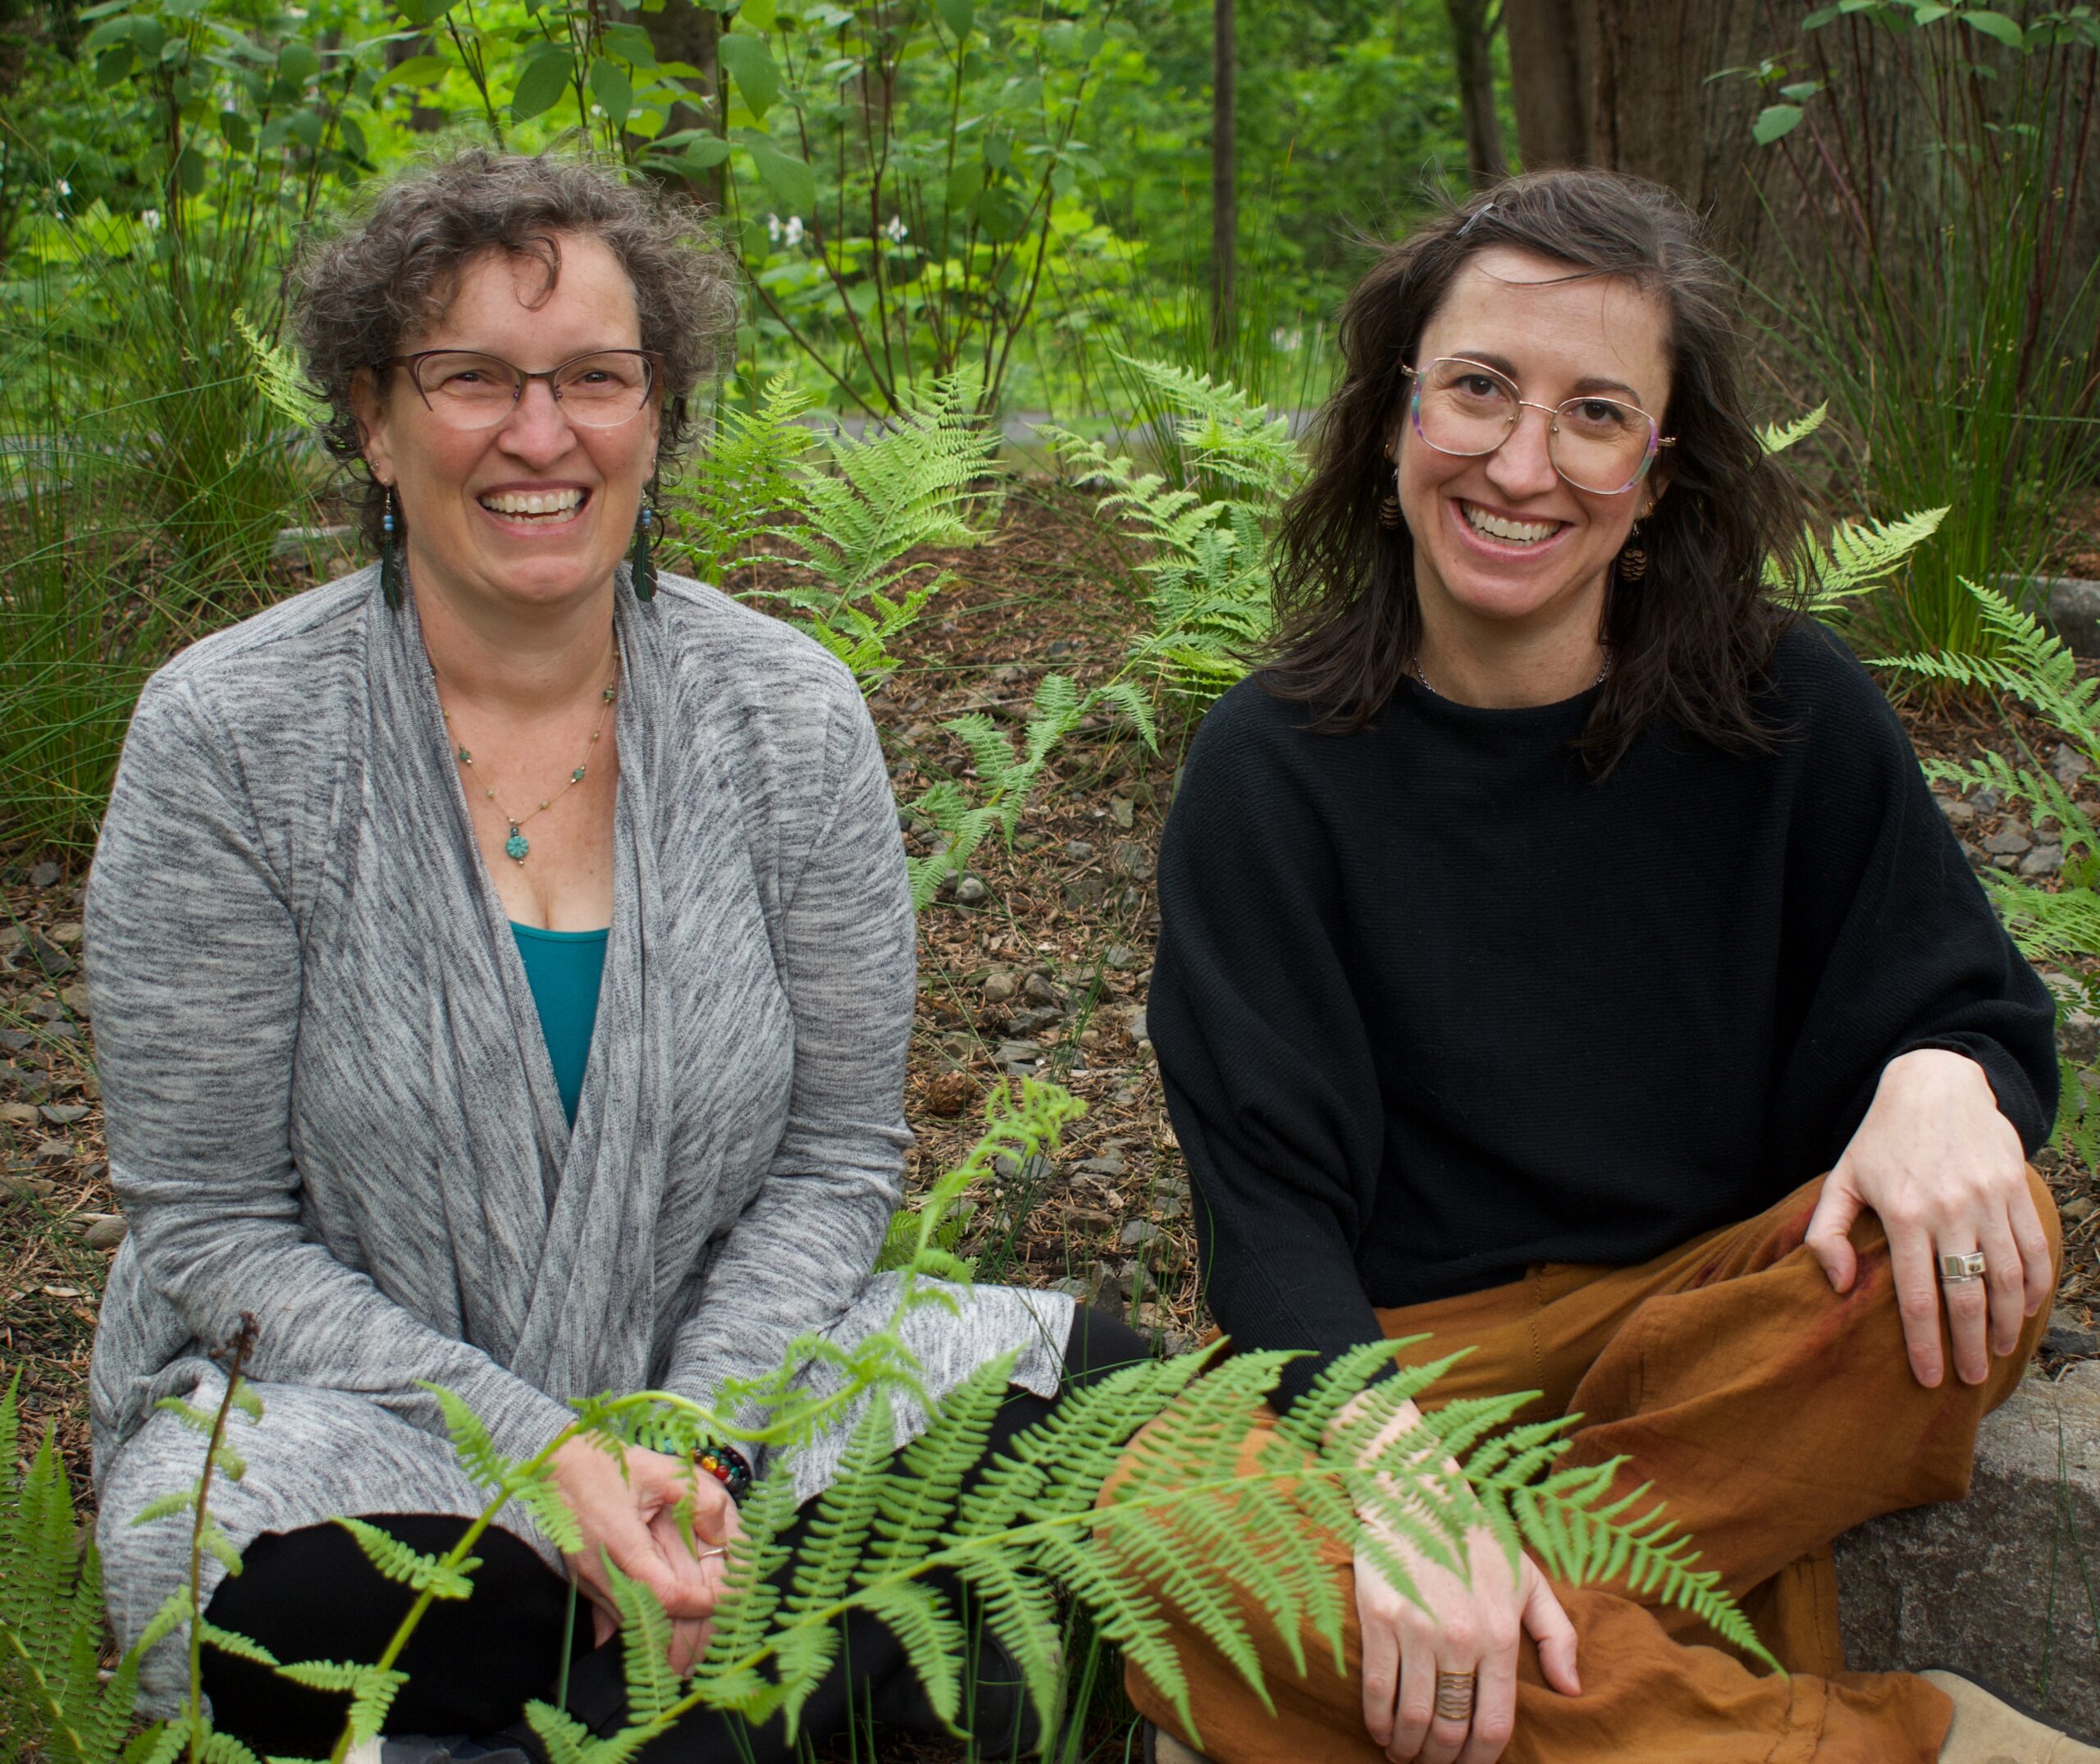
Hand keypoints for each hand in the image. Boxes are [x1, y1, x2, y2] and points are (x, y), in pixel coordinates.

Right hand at [550, 1434, 741, 1672]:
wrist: (552, 1465)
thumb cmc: (607, 1464)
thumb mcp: (660, 1470)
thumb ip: (699, 1497)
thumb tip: (727, 1530)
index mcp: (621, 1543)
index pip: (665, 1594)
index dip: (698, 1603)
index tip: (722, 1601)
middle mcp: (601, 1571)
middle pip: (647, 1620)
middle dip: (681, 1636)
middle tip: (710, 1647)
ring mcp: (588, 1581)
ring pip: (628, 1622)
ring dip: (658, 1638)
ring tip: (688, 1656)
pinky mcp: (582, 1582)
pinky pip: (608, 1617)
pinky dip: (632, 1630)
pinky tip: (650, 1646)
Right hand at [1345, 1396, 1578, 1763]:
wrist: (1417, 1490)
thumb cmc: (1476, 1537)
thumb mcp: (1529, 1580)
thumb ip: (1557, 1636)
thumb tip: (1572, 1691)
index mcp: (1501, 1633)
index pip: (1494, 1723)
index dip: (1480, 1759)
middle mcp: (1462, 1637)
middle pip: (1451, 1728)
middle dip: (1440, 1759)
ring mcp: (1418, 1628)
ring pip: (1414, 1717)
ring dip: (1407, 1748)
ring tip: (1405, 1753)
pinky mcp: (1380, 1617)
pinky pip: (1377, 1690)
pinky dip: (1378, 1722)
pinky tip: (1381, 1731)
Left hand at [1806, 1048, 2050, 1387]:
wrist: (1935, 1084)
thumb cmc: (1880, 1140)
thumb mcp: (1842, 1179)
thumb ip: (1825, 1233)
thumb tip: (1838, 1284)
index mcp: (1904, 1214)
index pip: (1918, 1296)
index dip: (1926, 1344)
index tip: (1929, 1378)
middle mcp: (1950, 1210)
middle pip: (1967, 1296)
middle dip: (1971, 1347)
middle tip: (1970, 1379)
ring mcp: (1988, 1199)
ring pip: (2006, 1278)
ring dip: (2007, 1323)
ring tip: (2000, 1351)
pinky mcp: (2015, 1189)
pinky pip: (2034, 1248)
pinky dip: (2035, 1285)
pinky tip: (2025, 1309)